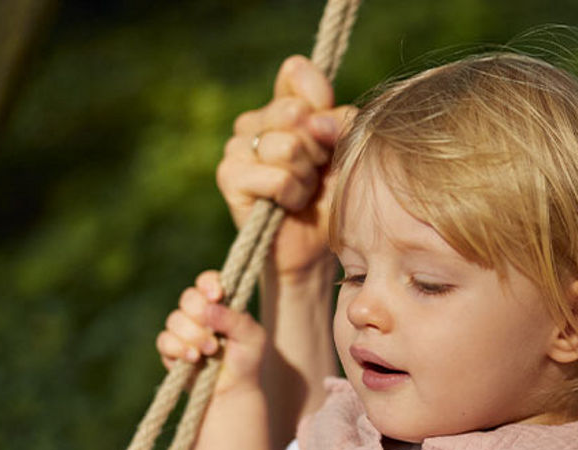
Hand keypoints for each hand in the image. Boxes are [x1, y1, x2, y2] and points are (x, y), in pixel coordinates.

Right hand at [156, 271, 267, 396]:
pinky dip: (178, 348)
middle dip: (199, 314)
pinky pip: (164, 340)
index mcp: (220, 303)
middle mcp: (199, 313)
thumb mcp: (252, 337)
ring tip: (210, 350)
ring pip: (175, 320)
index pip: (208, 281)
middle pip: (188, 298)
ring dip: (193, 335)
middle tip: (214, 333)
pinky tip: (194, 358)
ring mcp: (183, 330)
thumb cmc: (247, 359)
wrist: (234, 389)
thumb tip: (209, 307)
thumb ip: (235, 320)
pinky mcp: (170, 349)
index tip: (217, 296)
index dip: (208, 284)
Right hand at [217, 55, 355, 281]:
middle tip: (316, 172)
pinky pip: (276, 177)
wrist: (316, 248)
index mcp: (282, 106)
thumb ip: (340, 119)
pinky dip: (293, 195)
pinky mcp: (229, 176)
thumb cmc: (332, 198)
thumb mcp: (348, 150)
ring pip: (286, 146)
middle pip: (296, 112)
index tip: (329, 134)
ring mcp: (237, 147)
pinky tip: (289, 205)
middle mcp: (254, 121)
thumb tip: (314, 119)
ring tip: (303, 191)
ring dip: (306, 177)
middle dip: (318, 149)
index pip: (297, 73)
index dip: (321, 101)